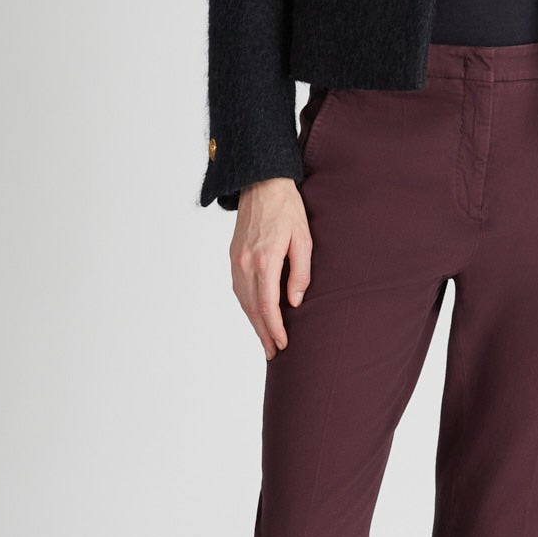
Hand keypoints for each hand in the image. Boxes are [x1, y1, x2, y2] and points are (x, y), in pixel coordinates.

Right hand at [230, 178, 312, 358]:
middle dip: (264, 333)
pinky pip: (238, 289)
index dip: (275, 329)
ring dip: (253, 323)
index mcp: (265, 259)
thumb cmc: (287, 208)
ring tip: (266, 340)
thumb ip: (301, 272)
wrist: (261, 183)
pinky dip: (247, 306)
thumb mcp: (304, 239)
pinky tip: (256, 315)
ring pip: (242, 301)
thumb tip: (294, 302)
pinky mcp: (233, 256)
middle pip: (252, 308)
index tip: (283, 344)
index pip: (267, 305)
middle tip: (274, 353)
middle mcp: (245, 263)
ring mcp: (236, 260)